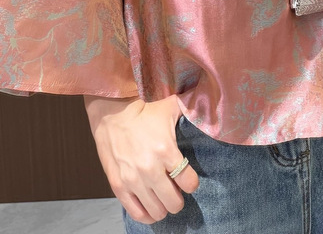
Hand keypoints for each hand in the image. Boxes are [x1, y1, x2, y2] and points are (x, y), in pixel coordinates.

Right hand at [84, 93, 199, 224]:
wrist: (112, 116)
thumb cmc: (144, 113)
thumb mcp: (170, 108)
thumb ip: (191, 110)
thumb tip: (210, 111)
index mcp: (165, 150)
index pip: (189, 182)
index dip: (192, 183)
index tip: (188, 179)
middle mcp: (150, 168)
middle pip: (174, 202)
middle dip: (178, 199)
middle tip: (176, 190)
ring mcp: (133, 180)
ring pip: (157, 211)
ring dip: (163, 207)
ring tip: (163, 198)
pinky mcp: (119, 186)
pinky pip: (137, 213)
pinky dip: (147, 215)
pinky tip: (151, 208)